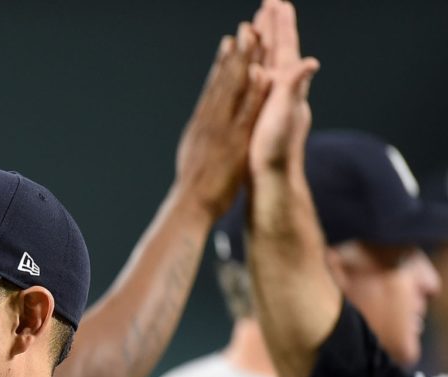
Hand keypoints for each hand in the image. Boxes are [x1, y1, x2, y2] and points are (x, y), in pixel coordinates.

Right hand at [173, 22, 269, 221]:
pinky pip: (246, 111)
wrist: (190, 205)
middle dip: (236, 52)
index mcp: (201, 123)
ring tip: (251, 34)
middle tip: (245, 26)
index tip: (231, 40)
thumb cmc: (194, 186)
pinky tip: (260, 72)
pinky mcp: (233, 139)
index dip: (224, 62)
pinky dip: (252, 90)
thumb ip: (201, 134)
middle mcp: (209, 120)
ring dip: (243, 60)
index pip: (214, 86)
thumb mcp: (192, 154)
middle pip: (225, 80)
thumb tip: (202, 124)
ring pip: (234, 88)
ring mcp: (221, 127)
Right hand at [247, 0, 319, 175]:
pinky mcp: (262, 113)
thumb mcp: (286, 114)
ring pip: (267, 64)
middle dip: (272, 26)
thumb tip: (310, 63)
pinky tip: (248, 69)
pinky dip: (252, 68)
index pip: (284, 45)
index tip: (275, 1)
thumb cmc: (276, 148)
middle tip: (268, 4)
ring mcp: (273, 102)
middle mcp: (283, 89)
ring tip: (256, 29)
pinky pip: (257, 82)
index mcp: (286, 84)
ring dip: (262, 44)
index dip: (279, 23)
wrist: (272, 177)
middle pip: (278, 49)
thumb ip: (294, 86)